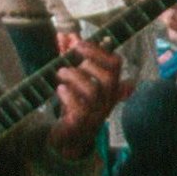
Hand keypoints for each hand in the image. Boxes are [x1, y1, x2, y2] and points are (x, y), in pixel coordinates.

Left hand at [48, 35, 126, 155]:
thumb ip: (73, 59)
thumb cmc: (75, 107)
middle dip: (88, 63)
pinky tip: (60, 90)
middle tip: (69, 61)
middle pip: (109, 77)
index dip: (99, 51)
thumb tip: (68, 35)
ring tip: (60, 73)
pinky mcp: (82, 124)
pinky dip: (68, 95)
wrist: (69, 140)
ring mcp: (96, 113)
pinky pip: (80, 108)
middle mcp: (107, 100)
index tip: (79, 45)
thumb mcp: (76, 81)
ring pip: (93, 91)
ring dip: (74, 76)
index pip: (116, 64)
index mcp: (110, 87)